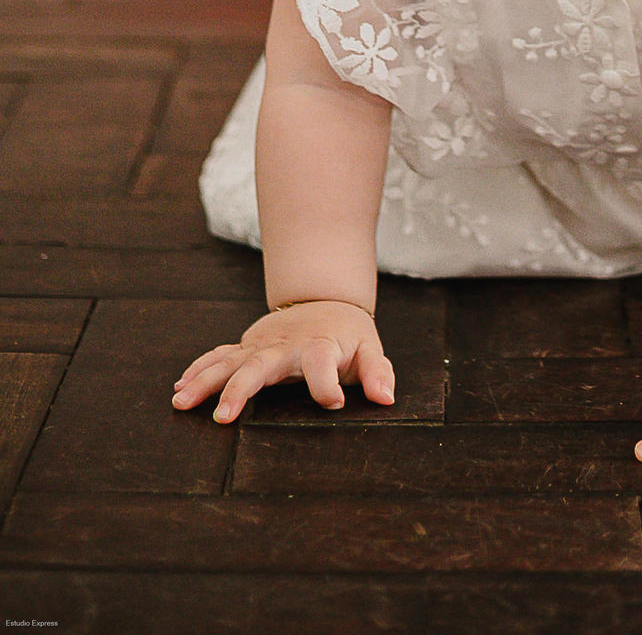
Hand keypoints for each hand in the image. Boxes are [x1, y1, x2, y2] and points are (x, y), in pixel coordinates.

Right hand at [171, 300, 394, 423]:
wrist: (326, 300)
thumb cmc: (348, 335)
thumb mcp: (370, 350)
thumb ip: (378, 373)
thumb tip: (386, 398)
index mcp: (320, 346)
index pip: (322, 363)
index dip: (328, 384)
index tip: (334, 403)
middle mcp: (286, 345)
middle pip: (261, 365)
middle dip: (241, 389)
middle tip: (223, 416)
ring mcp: (262, 344)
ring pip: (230, 361)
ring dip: (205, 380)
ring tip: (182, 400)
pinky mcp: (247, 346)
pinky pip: (219, 355)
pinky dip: (199, 368)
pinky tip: (180, 386)